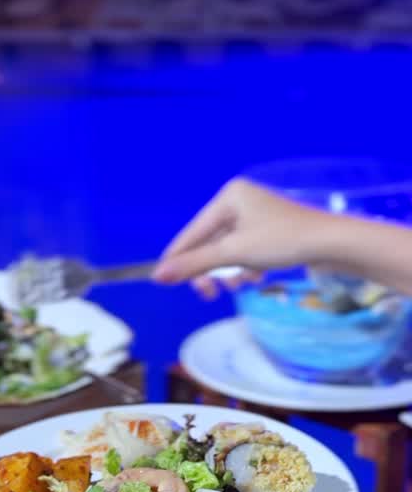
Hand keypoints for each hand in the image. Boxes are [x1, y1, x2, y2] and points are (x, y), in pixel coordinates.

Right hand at [153, 179, 323, 293]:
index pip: (193, 232)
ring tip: (242, 283)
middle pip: (210, 243)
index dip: (178, 257)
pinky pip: (244, 251)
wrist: (333, 244)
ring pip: (228, 251)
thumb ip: (195, 264)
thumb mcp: (234, 254)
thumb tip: (157, 276)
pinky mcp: (269, 230)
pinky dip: (246, 267)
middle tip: (209, 295)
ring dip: (231, 272)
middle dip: (212, 270)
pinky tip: (258, 276)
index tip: (161, 280)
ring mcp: (256, 215)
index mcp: (229, 196)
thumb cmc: (284, 241)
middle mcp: (240, 201)